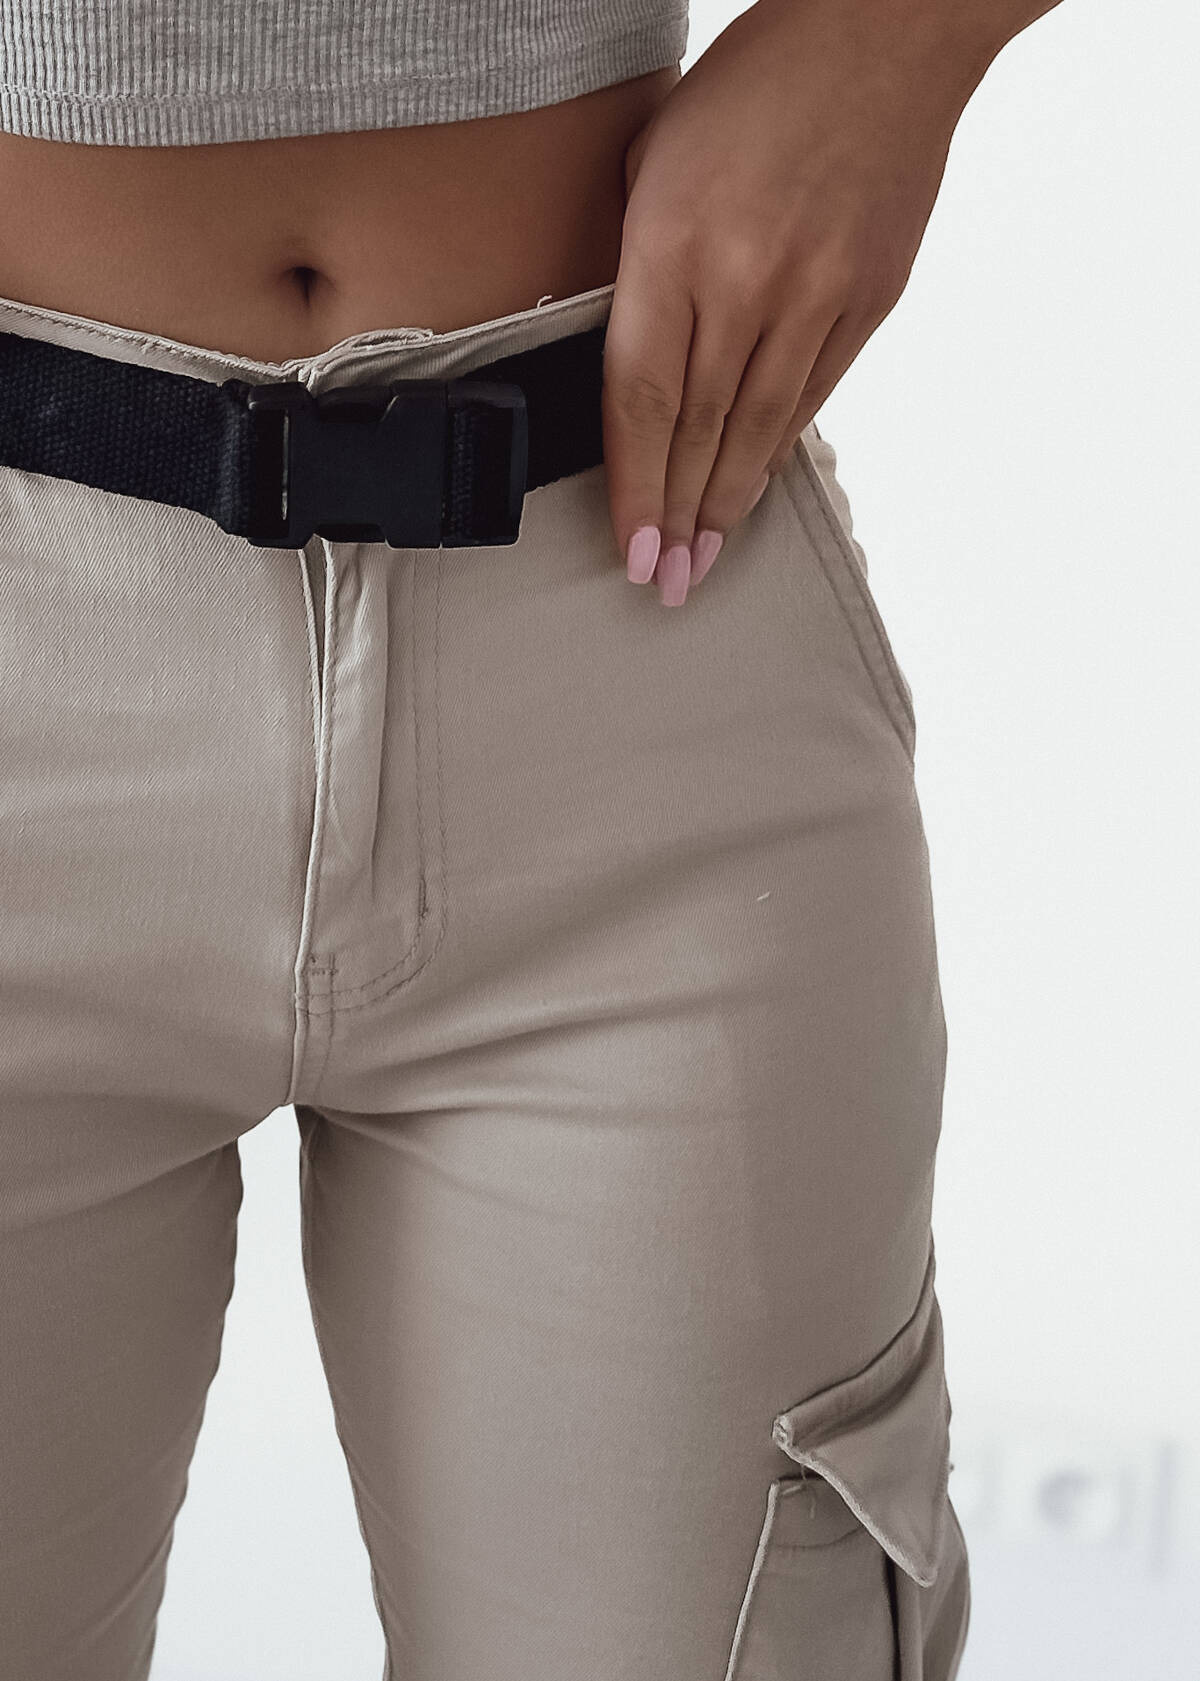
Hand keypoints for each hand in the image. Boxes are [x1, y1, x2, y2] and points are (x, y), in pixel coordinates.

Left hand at [602, 0, 1001, 604]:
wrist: (886, 34)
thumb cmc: (756, 83)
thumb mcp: (655, 156)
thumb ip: (635, 261)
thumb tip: (628, 352)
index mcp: (675, 245)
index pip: (643, 398)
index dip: (634, 486)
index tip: (632, 549)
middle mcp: (746, 283)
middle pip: (701, 431)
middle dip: (678, 517)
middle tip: (666, 582)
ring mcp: (815, 295)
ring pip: (761, 429)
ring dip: (728, 504)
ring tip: (705, 560)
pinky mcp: (868, 299)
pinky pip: (814, 396)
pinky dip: (778, 450)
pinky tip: (755, 489)